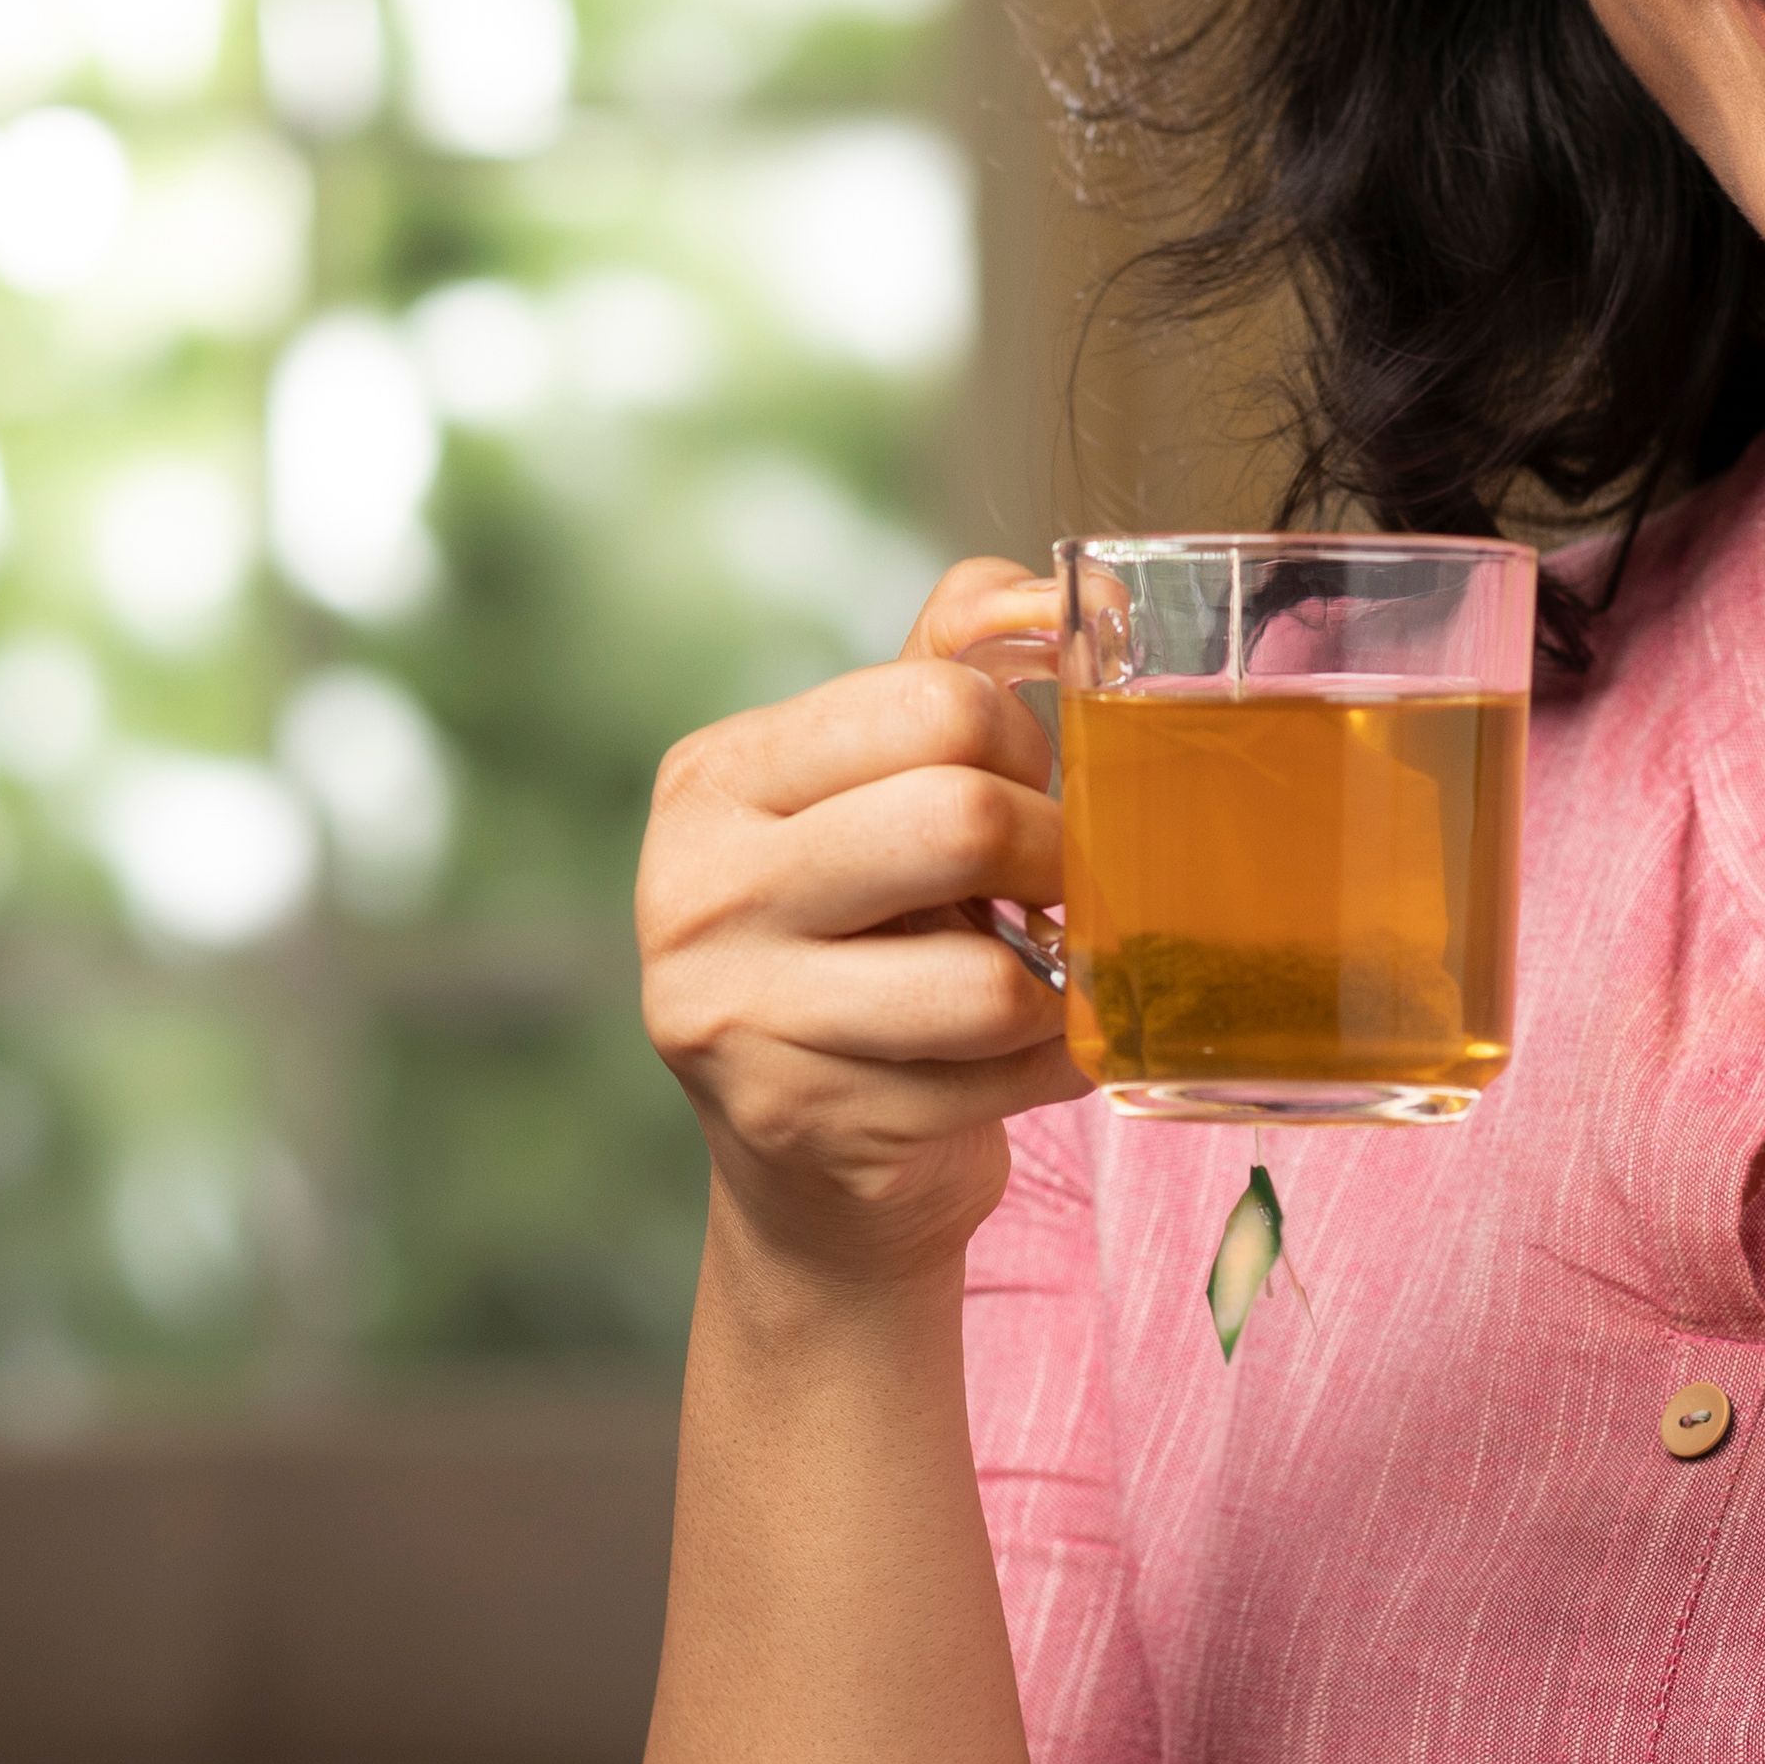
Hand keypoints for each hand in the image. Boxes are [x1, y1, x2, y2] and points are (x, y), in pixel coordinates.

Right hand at [639, 556, 1085, 1291]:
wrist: (814, 1171)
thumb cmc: (865, 949)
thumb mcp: (877, 793)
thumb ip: (952, 666)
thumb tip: (1069, 592)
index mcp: (713, 779)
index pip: (931, 700)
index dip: (1025, 742)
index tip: (1027, 788)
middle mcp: (696, 890)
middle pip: (961, 821)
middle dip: (1057, 855)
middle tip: (1060, 886)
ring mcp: (737, 1018)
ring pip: (991, 978)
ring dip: (1062, 980)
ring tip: (1042, 974)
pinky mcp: (805, 1124)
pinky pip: (1004, 1075)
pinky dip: (1056, 1062)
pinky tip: (1024, 1056)